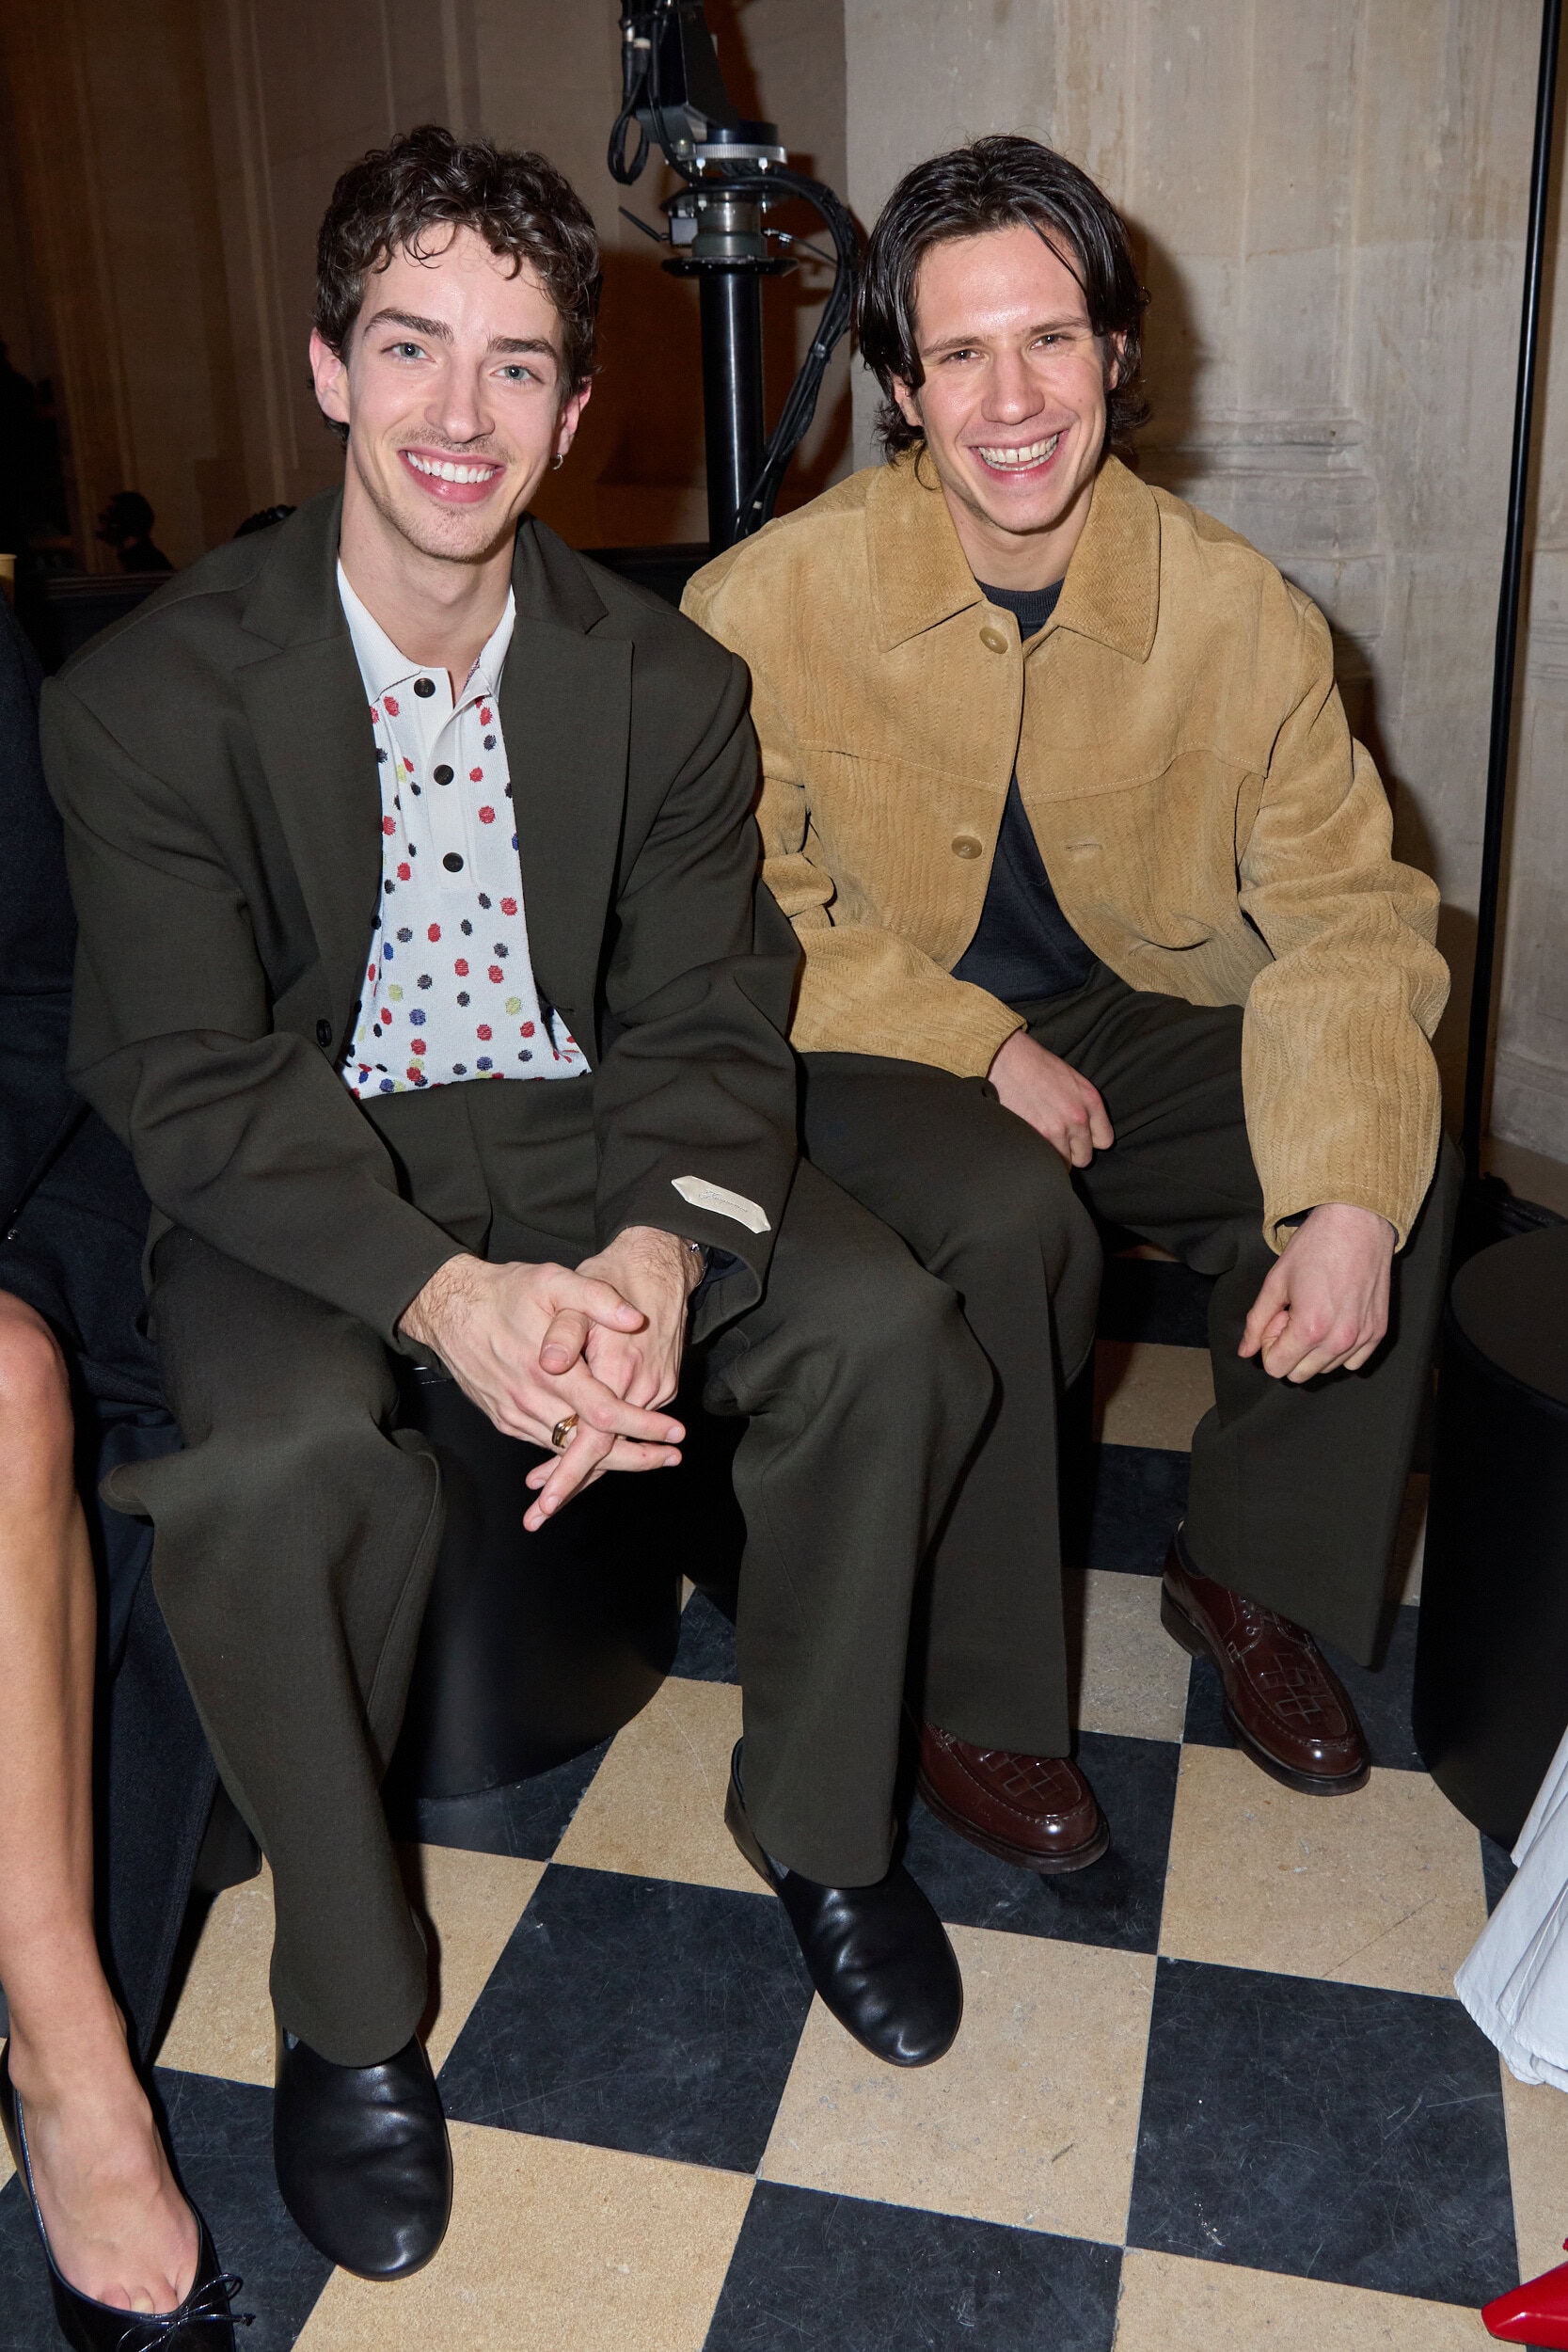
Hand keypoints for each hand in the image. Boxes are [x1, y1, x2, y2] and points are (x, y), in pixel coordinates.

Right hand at [398, 1253, 686, 1525]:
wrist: (450, 1309)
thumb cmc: (505, 1292)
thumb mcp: (552, 1281)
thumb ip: (596, 1298)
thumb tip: (634, 1319)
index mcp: (549, 1369)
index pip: (604, 1412)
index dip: (642, 1426)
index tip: (674, 1431)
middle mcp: (531, 1399)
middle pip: (589, 1446)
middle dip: (634, 1457)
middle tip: (670, 1458)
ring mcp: (515, 1414)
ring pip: (567, 1451)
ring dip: (607, 1462)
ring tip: (648, 1459)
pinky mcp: (505, 1419)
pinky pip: (545, 1443)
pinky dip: (574, 1454)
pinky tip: (601, 1452)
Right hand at [988, 1030, 1113, 1166]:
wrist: (1007, 1059)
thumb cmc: (1037, 1066)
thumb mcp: (1073, 1080)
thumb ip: (1085, 1107)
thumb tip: (1085, 1132)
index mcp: (1090, 1102)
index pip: (1104, 1141)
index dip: (1090, 1141)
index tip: (1077, 1139)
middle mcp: (1077, 1118)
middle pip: (1084, 1157)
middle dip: (1070, 1153)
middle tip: (1055, 1142)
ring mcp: (1055, 1130)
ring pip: (1062, 1164)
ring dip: (1051, 1157)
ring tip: (1039, 1141)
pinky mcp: (1034, 1137)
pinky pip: (1042, 1161)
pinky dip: (1036, 1156)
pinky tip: (1028, 1142)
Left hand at [1239, 1202, 1395, 1382]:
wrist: (1358, 1223)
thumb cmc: (1315, 1247)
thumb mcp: (1275, 1282)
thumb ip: (1257, 1321)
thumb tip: (1245, 1351)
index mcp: (1310, 1329)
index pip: (1277, 1368)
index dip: (1270, 1344)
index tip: (1278, 1317)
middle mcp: (1339, 1340)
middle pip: (1300, 1374)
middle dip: (1290, 1349)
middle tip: (1294, 1315)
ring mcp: (1363, 1338)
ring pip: (1326, 1369)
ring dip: (1315, 1349)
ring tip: (1317, 1311)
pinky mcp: (1379, 1332)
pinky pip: (1353, 1362)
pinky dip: (1340, 1349)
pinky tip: (1335, 1320)